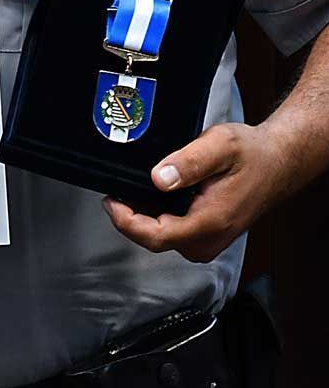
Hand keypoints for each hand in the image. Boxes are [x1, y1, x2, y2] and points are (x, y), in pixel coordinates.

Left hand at [102, 123, 293, 262]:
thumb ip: (188, 162)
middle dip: (129, 216)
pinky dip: (155, 215)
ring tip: (130, 190)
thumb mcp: (220, 145)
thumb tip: (158, 178)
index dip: (125, 222)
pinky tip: (150, 196)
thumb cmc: (252, 154)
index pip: (154, 237)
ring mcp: (205, 242)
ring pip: (159, 236)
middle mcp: (207, 240)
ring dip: (141, 216)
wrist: (277, 162)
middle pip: (152, 238)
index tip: (110, 201)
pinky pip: (169, 231)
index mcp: (209, 222)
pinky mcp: (203, 237)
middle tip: (117, 189)